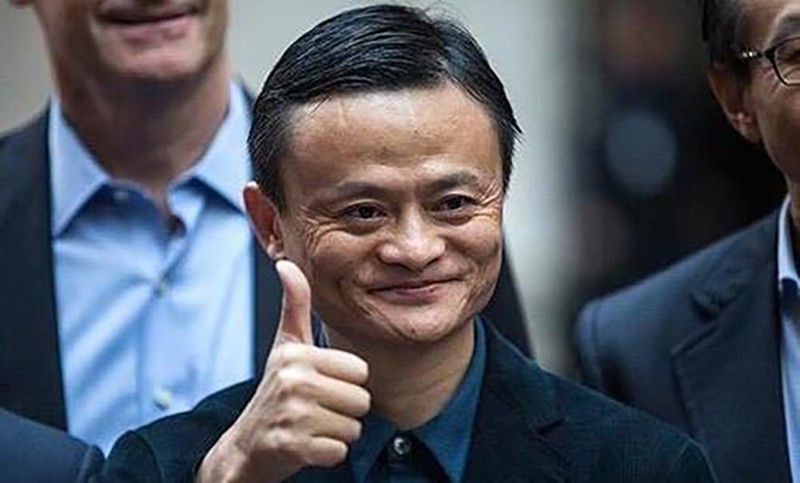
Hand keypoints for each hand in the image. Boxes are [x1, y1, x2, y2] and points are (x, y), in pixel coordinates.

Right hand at [198, 260, 370, 482]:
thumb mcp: (285, 346)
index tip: (321, 386)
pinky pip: (339, 451)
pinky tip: (306, 445)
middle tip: (316, 409)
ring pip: (353, 428)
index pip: (360, 371)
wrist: (247, 446)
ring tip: (311, 426)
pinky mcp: (292, 447)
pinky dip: (328, 454)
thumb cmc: (276, 391)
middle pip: (361, 400)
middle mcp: (293, 381)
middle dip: (344, 411)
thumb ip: (294, 305)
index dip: (346, 383)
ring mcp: (291, 415)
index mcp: (297, 354)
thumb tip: (286, 263)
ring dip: (337, 433)